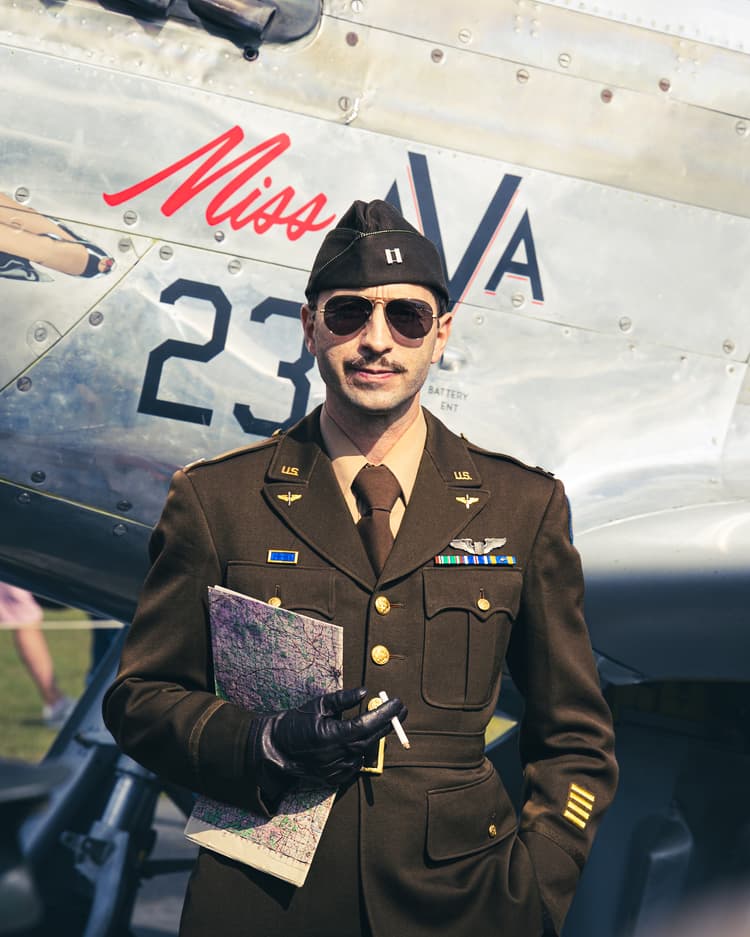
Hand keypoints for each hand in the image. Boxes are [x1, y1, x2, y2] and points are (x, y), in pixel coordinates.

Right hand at [251, 687, 406, 786]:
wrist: (274, 751)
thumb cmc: (294, 724)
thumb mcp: (317, 705)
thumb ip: (342, 700)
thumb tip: (364, 692)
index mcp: (332, 735)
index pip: (367, 724)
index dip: (385, 714)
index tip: (398, 703)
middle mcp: (337, 755)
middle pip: (371, 739)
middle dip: (388, 723)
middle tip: (400, 711)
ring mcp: (336, 770)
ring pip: (364, 752)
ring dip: (374, 736)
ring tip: (381, 721)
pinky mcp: (334, 779)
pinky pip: (355, 764)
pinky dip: (360, 751)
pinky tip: (359, 740)